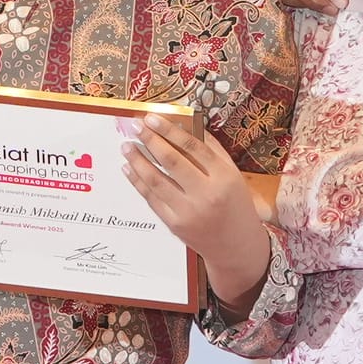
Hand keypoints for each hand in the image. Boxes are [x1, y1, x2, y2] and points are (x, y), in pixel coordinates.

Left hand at [122, 111, 279, 296]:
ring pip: (156, 180)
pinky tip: (129, 169)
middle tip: (136, 127)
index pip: (193, 147)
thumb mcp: (233, 175)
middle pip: (172, 161)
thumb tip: (187, 125)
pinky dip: (138, 182)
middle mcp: (206, 194)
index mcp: (224, 177)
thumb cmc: (235, 205)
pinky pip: (151, 199)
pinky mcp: (175, 225)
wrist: (235, 246)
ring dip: (138, 161)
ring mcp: (188, 211)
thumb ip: (212, 151)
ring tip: (126, 146)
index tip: (152, 118)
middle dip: (150, 141)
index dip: (170, 130)